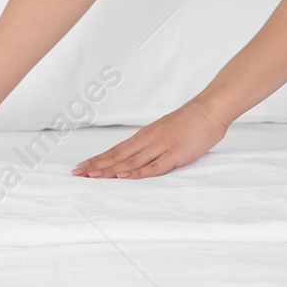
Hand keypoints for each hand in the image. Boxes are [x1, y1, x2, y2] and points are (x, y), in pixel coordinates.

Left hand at [72, 98, 228, 179]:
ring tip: (93, 176)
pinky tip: (124, 176)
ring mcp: (161, 146)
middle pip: (118, 155)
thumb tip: (138, 153)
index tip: (82, 166)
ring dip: (110, 170)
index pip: (116, 149)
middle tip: (77, 173)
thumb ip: (152, 143)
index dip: (98, 159)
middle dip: (97, 165)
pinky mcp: (174, 154)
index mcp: (145, 135)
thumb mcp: (165, 131)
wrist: (209, 110)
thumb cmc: (190, 121)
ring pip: (130, 160)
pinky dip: (137, 172)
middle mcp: (148, 140)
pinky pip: (153, 166)